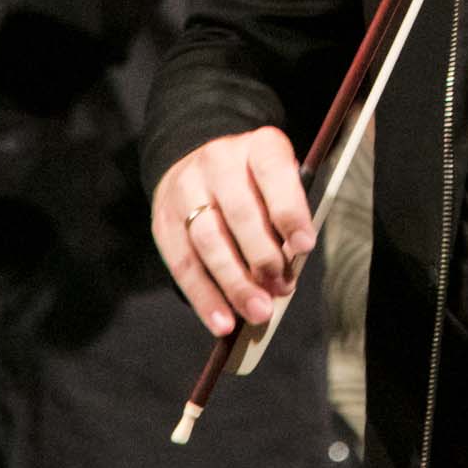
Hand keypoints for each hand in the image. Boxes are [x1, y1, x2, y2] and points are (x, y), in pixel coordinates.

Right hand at [151, 126, 315, 337]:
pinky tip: (222, 321)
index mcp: (258, 146)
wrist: (198, 160)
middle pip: (239, 214)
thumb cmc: (257, 180)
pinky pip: (183, 265)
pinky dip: (204, 298)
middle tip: (281, 289)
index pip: (274, 175)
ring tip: (257, 312)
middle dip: (263, 257)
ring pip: (208, 243)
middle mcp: (218, 162)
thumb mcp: (281, 179)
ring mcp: (185, 190)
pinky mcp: (162, 221)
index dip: (289, 211)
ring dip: (235, 284)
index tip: (305, 247)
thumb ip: (288, 214)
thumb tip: (291, 269)